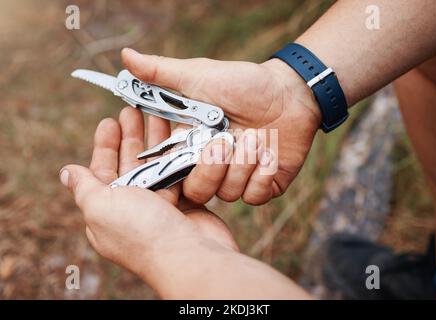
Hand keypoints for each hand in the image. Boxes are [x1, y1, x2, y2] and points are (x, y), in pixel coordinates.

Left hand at [59, 107, 237, 285]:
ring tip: (157, 115)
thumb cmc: (142, 232)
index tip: (109, 121)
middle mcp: (133, 208)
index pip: (101, 171)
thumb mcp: (100, 207)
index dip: (104, 145)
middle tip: (134, 110)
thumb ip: (84, 187)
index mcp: (107, 210)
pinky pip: (179, 172)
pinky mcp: (185, 203)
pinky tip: (180, 136)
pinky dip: (179, 155)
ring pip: (156, 165)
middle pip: (130, 163)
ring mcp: (160, 205)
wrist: (190, 256)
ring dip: (156, 140)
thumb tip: (66, 173)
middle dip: (131, 136)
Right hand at [122, 48, 320, 204]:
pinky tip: (270, 155)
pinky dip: (263, 176)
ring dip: (243, 165)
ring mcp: (237, 177)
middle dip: (212, 167)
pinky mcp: (263, 185)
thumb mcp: (199, 76)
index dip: (175, 167)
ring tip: (257, 139)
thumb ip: (161, 72)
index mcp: (191, 147)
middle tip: (226, 140)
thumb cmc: (243, 82)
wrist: (289, 92)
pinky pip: (255, 197)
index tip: (188, 150)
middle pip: (198, 191)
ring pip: (228, 194)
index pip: (171, 171)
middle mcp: (211, 166)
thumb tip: (124, 55)